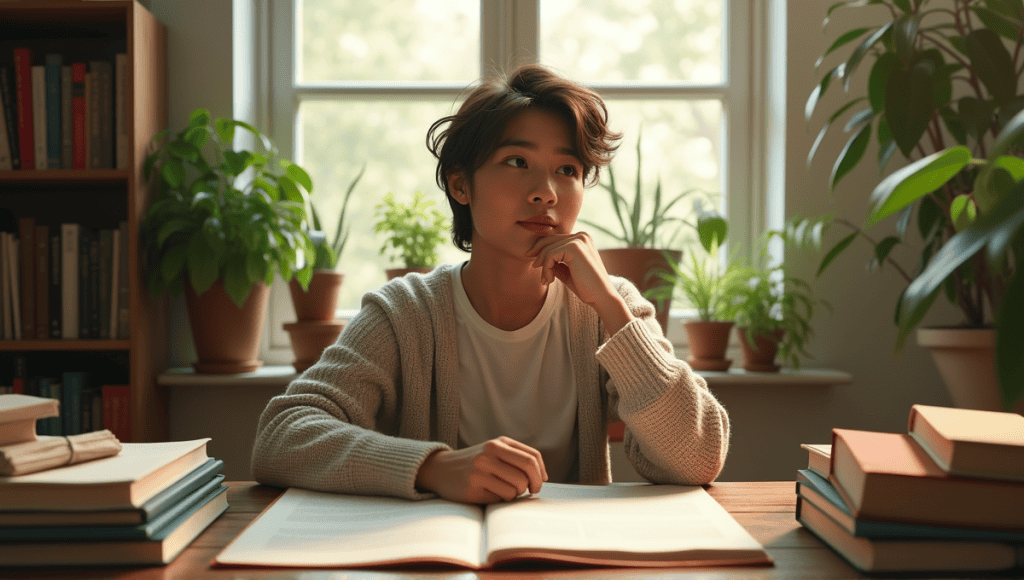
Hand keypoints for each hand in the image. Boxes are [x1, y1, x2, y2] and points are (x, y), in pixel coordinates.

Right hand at [415, 437, 547, 503]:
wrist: (441, 469)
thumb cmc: (475, 464)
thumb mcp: (494, 452)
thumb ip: (517, 458)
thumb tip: (542, 477)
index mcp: (499, 442)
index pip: (532, 456)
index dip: (541, 472)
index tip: (540, 482)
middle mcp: (490, 452)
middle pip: (527, 469)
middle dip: (535, 484)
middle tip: (532, 491)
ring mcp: (481, 468)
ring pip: (517, 486)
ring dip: (516, 493)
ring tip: (504, 490)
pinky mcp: (474, 485)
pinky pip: (502, 496)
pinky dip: (502, 498)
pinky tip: (491, 493)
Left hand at [526, 231, 612, 305]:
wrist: (601, 298)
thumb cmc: (586, 287)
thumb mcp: (567, 272)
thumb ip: (556, 262)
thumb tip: (538, 257)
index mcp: (582, 239)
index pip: (555, 239)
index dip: (541, 250)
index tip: (535, 264)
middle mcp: (581, 235)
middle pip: (549, 239)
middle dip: (538, 254)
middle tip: (533, 267)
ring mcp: (579, 240)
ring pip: (548, 248)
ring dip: (543, 266)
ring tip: (546, 281)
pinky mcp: (575, 247)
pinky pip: (550, 255)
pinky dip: (546, 268)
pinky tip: (550, 280)